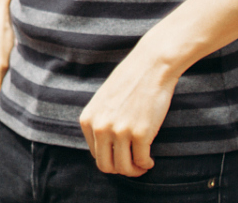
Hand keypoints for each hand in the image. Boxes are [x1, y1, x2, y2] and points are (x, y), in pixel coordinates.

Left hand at [79, 49, 175, 176]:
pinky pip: (142, 161)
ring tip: (143, 163)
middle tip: (134, 165)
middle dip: (121, 169)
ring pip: (124, 168)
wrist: (149, 67)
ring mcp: (119, 131)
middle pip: (106, 166)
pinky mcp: (140, 133)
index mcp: (87, 120)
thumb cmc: (128, 84)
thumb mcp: (103, 103)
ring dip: (135, 170)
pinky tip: (150, 159)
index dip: (111, 159)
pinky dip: (146, 164)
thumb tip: (107, 150)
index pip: (95, 154)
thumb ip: (100, 123)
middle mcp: (100, 127)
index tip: (123, 155)